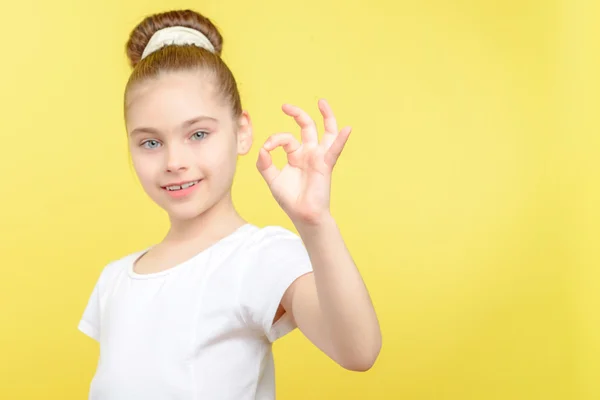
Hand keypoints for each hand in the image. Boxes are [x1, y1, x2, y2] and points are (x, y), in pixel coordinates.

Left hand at [256, 99, 351, 225]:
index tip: (267, 149)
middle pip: (307, 126)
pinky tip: (347, 129)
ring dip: (326, 116)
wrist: (303, 215)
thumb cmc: (290, 199)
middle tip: (285, 106)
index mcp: (296, 155)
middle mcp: (309, 153)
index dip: (275, 139)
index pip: (286, 138)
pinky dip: (341, 139)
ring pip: (327, 132)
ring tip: (321, 102)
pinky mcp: (325, 165)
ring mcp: (319, 157)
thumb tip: (263, 149)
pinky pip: (335, 150)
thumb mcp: (272, 180)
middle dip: (297, 114)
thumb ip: (265, 164)